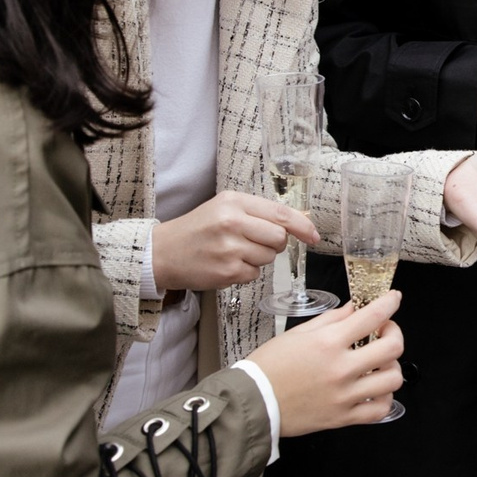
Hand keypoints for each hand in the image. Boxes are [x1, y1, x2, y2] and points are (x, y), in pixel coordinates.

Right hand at [153, 192, 319, 292]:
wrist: (163, 252)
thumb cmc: (197, 230)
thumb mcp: (225, 208)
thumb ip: (259, 212)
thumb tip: (300, 220)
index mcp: (233, 202)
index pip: (280, 214)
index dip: (303, 226)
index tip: (313, 235)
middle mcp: (232, 222)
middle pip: (279, 238)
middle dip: (274, 244)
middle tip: (254, 243)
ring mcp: (230, 248)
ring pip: (268, 257)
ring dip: (258, 258)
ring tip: (234, 252)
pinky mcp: (227, 272)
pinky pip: (255, 274)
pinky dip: (245, 272)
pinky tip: (227, 265)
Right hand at [247, 290, 404, 433]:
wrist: (254, 401)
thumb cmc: (270, 366)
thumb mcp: (298, 333)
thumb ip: (333, 320)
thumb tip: (356, 309)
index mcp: (328, 343)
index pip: (373, 316)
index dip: (389, 303)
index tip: (393, 299)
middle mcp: (341, 369)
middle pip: (392, 347)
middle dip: (394, 333)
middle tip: (385, 331)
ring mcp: (345, 395)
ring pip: (393, 379)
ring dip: (391, 366)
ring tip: (379, 363)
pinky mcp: (344, 417)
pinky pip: (380, 409)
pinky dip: (384, 397)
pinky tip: (374, 388)